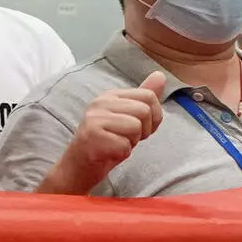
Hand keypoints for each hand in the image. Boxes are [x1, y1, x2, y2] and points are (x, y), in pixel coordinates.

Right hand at [44, 74, 166, 193]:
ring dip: (132, 142)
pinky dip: (122, 153)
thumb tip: (161, 75)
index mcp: (111, 95)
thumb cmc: (108, 142)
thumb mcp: (128, 117)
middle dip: (144, 130)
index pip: (148, 96)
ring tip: (117, 144)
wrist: (80, 166)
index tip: (140, 128)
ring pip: (136, 127)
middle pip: (144, 111)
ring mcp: (95, 118)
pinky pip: (125, 145)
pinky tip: (109, 152)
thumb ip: (144, 97)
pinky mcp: (92, 136)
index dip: (154, 117)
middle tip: (127, 138)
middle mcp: (101, 102)